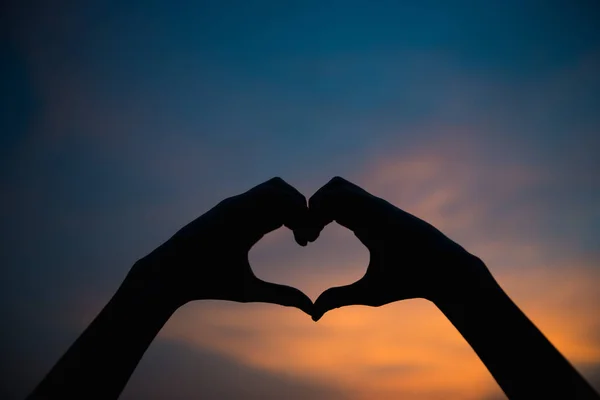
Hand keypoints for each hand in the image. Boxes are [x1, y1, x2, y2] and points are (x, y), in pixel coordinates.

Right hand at [129, 177, 312, 314]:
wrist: (174, 278)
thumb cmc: (209, 283)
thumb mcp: (251, 291)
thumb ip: (281, 295)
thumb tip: (310, 308)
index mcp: (252, 225)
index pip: (286, 208)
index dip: (302, 219)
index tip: (306, 242)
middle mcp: (246, 211)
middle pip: (287, 192)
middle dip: (304, 208)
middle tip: (308, 236)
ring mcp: (238, 206)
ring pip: (278, 186)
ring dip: (296, 204)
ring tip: (299, 231)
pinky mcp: (231, 207)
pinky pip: (265, 192)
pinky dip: (285, 203)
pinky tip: (289, 229)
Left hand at [308, 177, 488, 320]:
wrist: (441, 275)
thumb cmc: (409, 282)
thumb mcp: (367, 293)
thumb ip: (339, 298)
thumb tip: (314, 313)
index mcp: (363, 224)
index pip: (330, 207)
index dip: (311, 219)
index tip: (304, 242)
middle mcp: (367, 212)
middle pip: (328, 191)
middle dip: (309, 207)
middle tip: (304, 236)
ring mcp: (374, 208)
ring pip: (336, 185)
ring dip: (316, 203)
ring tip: (312, 232)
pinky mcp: (379, 209)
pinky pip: (346, 193)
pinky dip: (326, 204)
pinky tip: (321, 230)